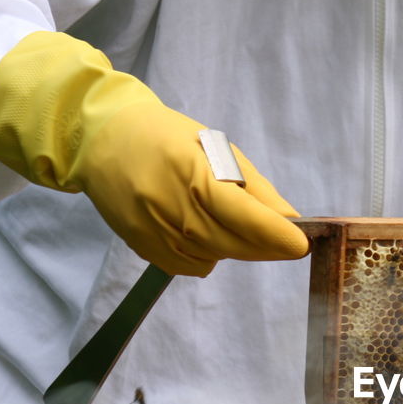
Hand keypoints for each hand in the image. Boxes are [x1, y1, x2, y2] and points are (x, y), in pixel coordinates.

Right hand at [0, 32, 307, 276]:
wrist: (101, 140)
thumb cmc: (167, 137)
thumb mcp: (217, 148)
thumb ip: (255, 189)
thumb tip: (290, 221)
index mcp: (194, 175)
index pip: (245, 218)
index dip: (277, 236)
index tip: (301, 245)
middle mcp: (174, 208)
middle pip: (235, 245)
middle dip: (264, 245)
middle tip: (280, 238)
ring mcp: (156, 232)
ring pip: (215, 257)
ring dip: (233, 246)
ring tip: (222, 216)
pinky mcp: (144, 248)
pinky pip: (191, 266)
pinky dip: (207, 254)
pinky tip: (200, 230)